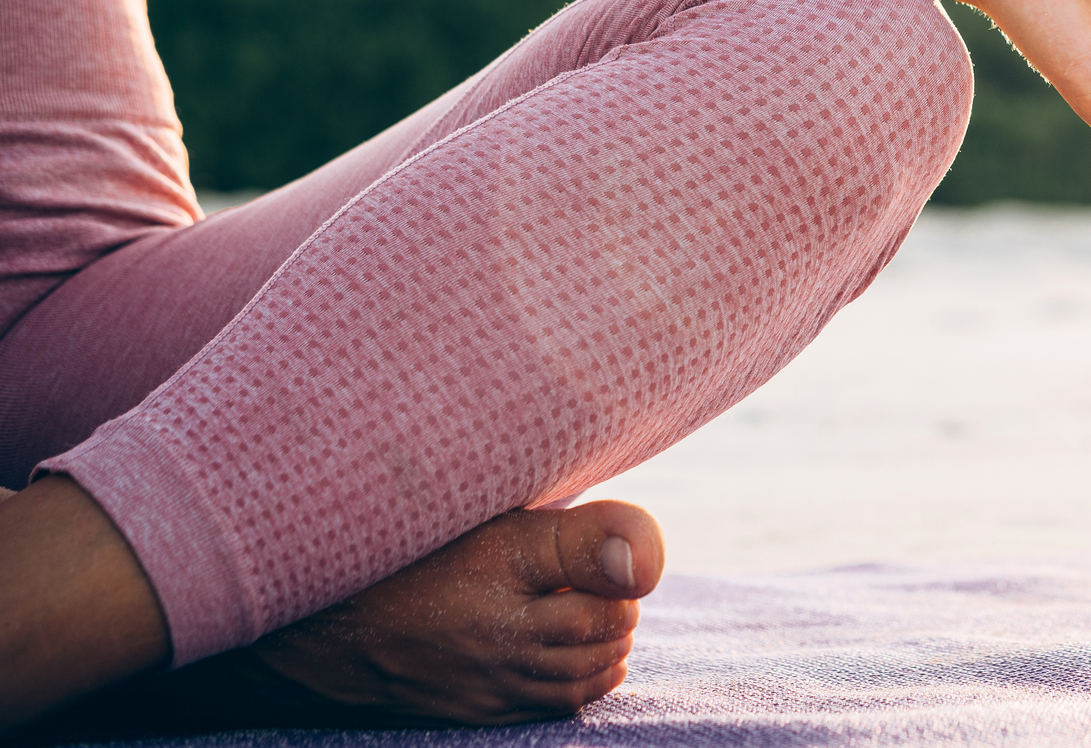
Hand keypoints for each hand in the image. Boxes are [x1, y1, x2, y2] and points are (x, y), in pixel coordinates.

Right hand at [229, 500, 663, 725]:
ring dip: (598, 651)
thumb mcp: (483, 515)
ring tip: (584, 613)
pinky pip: (543, 710)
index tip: (594, 548)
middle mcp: (501, 647)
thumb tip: (649, 564)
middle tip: (595, 579)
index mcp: (508, 582)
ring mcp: (483, 688)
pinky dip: (568, 685)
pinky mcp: (466, 713)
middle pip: (603, 645)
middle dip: (615, 612)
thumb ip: (573, 533)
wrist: (302, 622)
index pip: (615, 599)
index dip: (621, 572)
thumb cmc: (396, 547)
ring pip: (579, 684)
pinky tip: (561, 655)